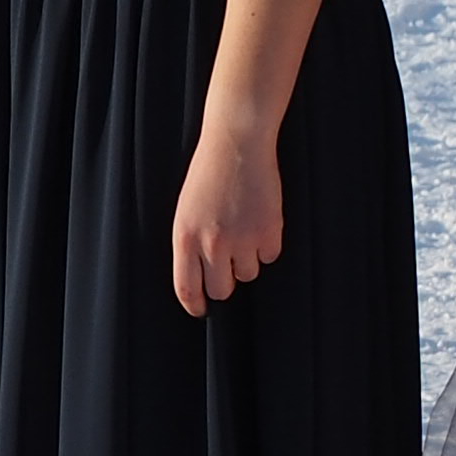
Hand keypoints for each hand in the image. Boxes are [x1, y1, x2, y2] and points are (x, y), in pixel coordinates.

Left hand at [169, 114, 282, 314]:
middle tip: (228, 263)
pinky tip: (259, 220)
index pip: (187, 289)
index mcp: (184, 238)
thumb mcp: (185, 212)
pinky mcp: (269, 231)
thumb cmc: (208, 176)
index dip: (195, 305)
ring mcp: (242, 239)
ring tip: (243, 227)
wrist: (237, 145)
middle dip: (225, 282)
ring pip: (249, 274)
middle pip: (222, 290)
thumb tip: (201, 280)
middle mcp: (212, 244)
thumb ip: (191, 246)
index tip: (201, 309)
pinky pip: (270, 256)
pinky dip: (267, 244)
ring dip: (247, 259)